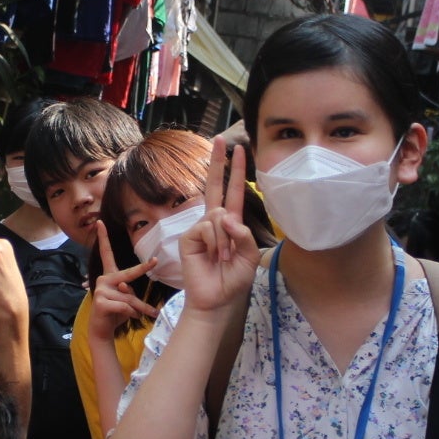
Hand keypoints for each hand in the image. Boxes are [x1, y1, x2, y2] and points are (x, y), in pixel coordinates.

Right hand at [89, 221, 157, 341]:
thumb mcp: (126, 299)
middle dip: (143, 269)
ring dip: (139, 308)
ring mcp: (100, 290)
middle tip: (155, 260)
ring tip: (138, 315)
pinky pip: (125, 306)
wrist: (102, 330)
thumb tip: (124, 286)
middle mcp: (103, 279)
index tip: (100, 222)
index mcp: (109, 276)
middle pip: (128, 275)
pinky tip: (129, 318)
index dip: (103, 238)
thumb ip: (128, 291)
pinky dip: (131, 313)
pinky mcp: (100, 302)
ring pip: (129, 297)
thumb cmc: (116, 313)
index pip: (106, 254)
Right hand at [179, 139, 259, 312]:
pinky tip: (213, 256)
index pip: (233, 191)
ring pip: (218, 216)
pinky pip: (207, 227)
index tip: (237, 149)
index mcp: (231, 224)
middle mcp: (214, 221)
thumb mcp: (250, 256)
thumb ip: (244, 234)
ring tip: (223, 258)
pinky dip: (215, 242)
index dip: (235, 171)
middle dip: (218, 162)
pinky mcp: (189, 237)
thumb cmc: (233, 280)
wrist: (216, 299)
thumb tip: (226, 216)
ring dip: (226, 240)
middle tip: (220, 139)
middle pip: (214, 185)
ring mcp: (200, 228)